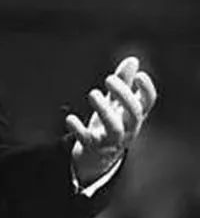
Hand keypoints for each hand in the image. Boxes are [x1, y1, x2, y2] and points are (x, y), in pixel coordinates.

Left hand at [66, 56, 156, 184]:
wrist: (97, 157)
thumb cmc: (109, 123)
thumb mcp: (116, 103)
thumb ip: (124, 82)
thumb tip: (133, 60)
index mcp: (134, 116)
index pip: (148, 103)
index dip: (147, 90)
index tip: (139, 75)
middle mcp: (126, 128)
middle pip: (133, 114)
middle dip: (123, 95)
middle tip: (108, 79)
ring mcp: (111, 139)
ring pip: (114, 128)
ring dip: (104, 110)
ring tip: (93, 93)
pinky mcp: (93, 147)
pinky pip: (87, 140)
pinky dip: (78, 129)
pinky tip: (69, 118)